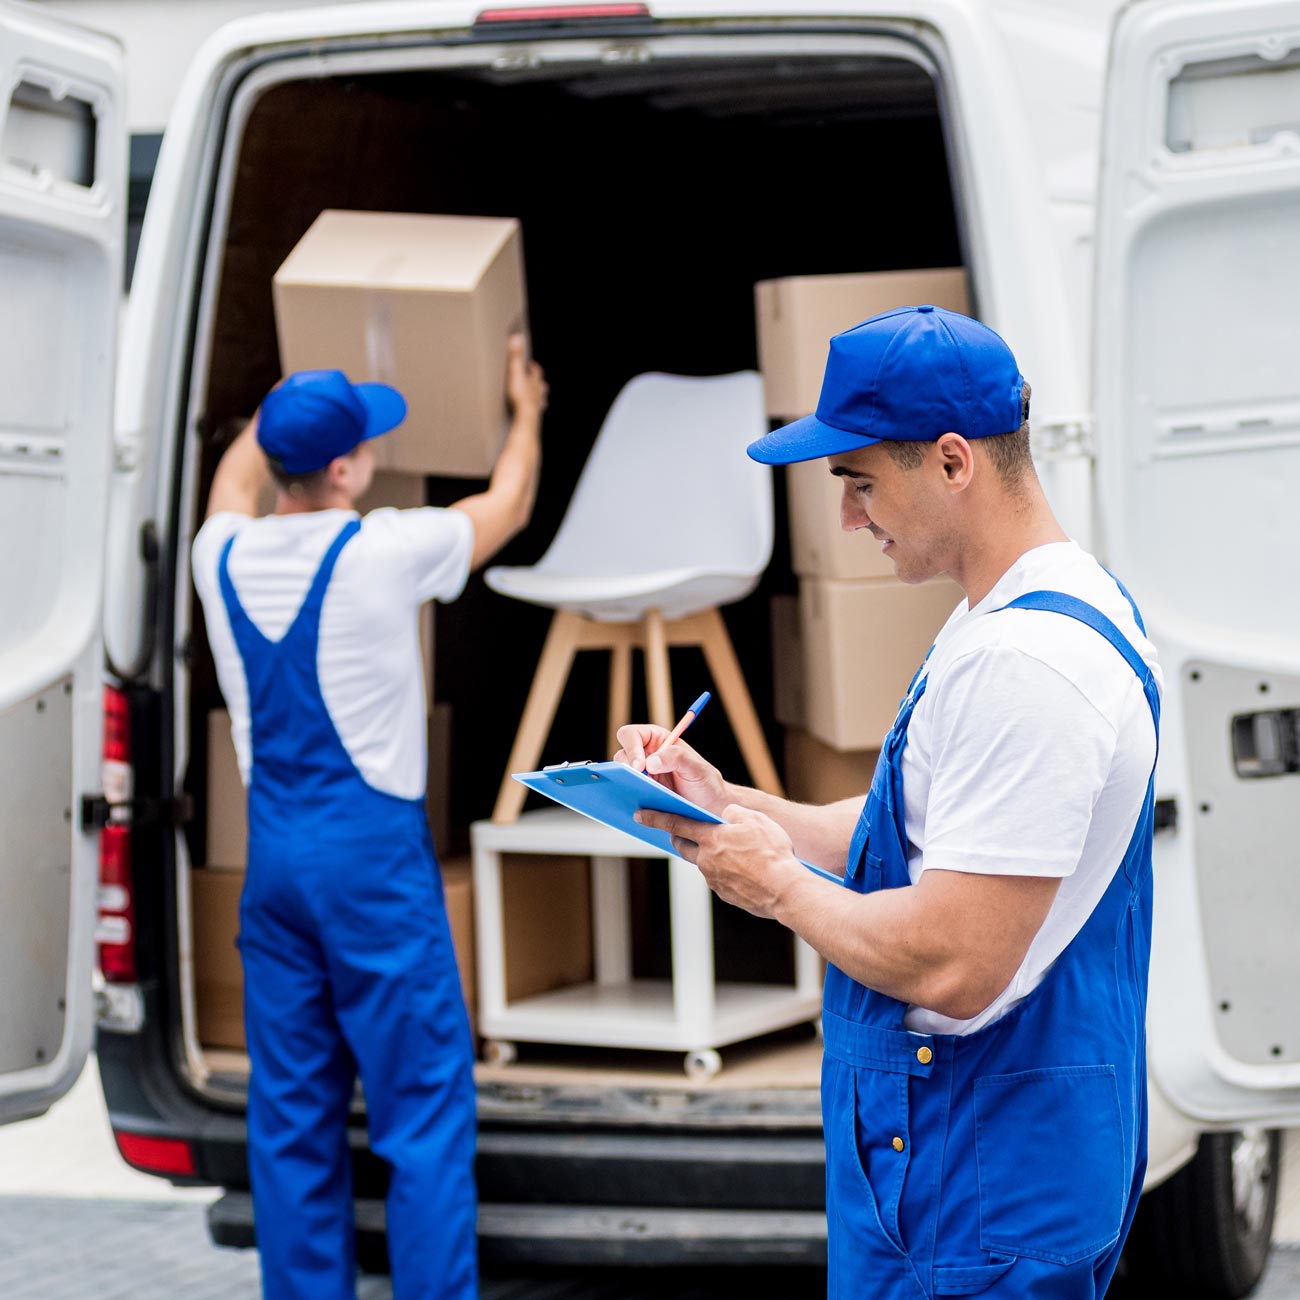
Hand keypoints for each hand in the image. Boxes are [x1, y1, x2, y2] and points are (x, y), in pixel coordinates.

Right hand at [506, 333, 546, 416]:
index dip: (534, 368)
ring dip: (539, 396)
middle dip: (538, 382)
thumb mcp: (516, 372)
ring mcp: (537, 404)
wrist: (526, 416)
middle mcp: (538, 392)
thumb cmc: (520, 394)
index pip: (536, 372)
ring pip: (541, 398)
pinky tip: (534, 412)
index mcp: (534, 380)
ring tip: (538, 397)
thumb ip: (516, 356)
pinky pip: (536, 411)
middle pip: (541, 385)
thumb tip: (517, 337)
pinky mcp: (534, 415)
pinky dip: (535, 410)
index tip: (532, 365)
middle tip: (537, 380)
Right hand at [613, 723, 728, 814]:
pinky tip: (637, 805)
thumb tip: (651, 762)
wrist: (710, 808)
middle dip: (626, 768)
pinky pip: (626, 793)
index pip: (633, 735)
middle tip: (639, 781)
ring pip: (621, 775)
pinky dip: (628, 797)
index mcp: (658, 740)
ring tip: (639, 794)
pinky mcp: (640, 793)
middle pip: (622, 755)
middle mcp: (647, 755)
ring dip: (626, 784)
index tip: (640, 766)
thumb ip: (677, 758)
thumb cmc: (706, 783)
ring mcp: (642, 776)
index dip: (631, 747)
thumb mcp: (697, 768)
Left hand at [634, 805, 802, 920]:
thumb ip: (736, 813)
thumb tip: (726, 815)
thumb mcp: (757, 820)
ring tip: (733, 852)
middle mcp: (706, 860)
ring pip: (703, 863)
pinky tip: (744, 870)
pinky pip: (719, 879)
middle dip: (679, 838)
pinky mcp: (725, 895)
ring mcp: (714, 880)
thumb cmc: (773, 853)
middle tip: (685, 833)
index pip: (676, 824)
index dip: (655, 818)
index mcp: (711, 839)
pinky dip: (725, 872)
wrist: (785, 890)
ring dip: (709, 856)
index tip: (639, 815)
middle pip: (682, 846)